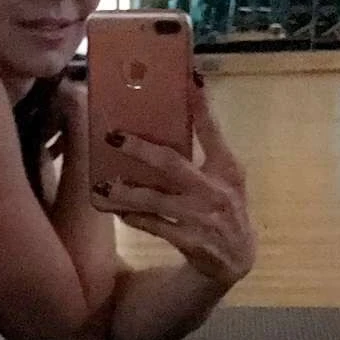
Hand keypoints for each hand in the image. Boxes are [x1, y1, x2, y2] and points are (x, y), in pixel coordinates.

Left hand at [90, 77, 255, 289]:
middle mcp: (218, 190)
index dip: (201, 106)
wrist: (237, 261)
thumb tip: (172, 117)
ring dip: (126, 193)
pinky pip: (157, 227)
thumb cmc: (224, 209)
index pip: (212, 131)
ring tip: (102, 186)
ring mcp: (205, 218)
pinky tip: (119, 211)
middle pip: (173, 164)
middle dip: (140, 149)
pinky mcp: (194, 243)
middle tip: (112, 136)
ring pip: (156, 201)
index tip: (188, 78)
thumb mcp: (223, 179)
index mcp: (228, 168)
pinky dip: (136, 218)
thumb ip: (205, 152)